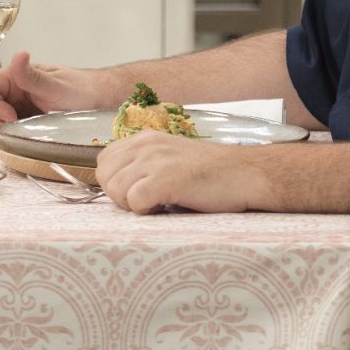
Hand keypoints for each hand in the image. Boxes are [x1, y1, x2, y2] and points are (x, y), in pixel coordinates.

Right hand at [0, 50, 107, 129]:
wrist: (100, 102)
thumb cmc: (81, 91)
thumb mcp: (56, 86)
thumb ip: (32, 76)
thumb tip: (18, 55)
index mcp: (13, 76)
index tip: (9, 118)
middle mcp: (10, 91)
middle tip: (10, 130)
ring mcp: (14, 107)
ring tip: (17, 134)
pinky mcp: (20, 123)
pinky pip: (2, 129)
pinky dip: (4, 136)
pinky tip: (19, 139)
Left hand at [95, 132, 263, 213]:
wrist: (246, 174)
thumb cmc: (212, 174)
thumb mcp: (171, 158)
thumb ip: (144, 164)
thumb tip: (118, 185)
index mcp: (145, 139)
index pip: (104, 161)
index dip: (115, 182)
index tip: (138, 191)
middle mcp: (146, 145)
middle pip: (105, 176)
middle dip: (120, 196)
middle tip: (148, 201)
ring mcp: (155, 160)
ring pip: (115, 190)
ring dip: (133, 205)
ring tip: (160, 202)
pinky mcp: (165, 179)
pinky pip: (134, 202)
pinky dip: (147, 211)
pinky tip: (167, 206)